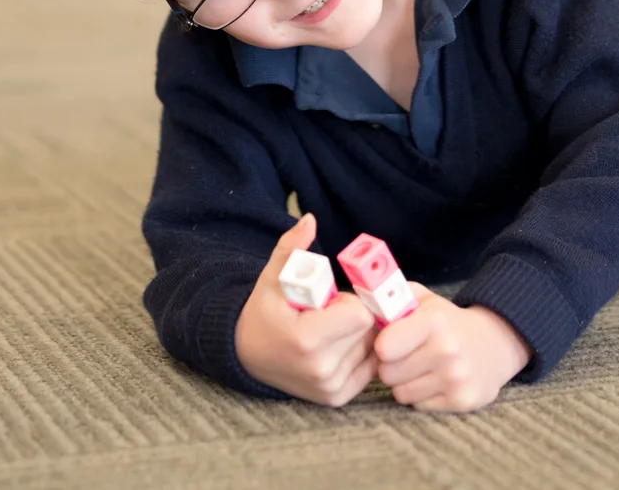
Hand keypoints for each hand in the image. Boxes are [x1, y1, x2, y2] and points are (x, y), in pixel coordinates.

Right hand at [234, 214, 377, 405]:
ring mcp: (329, 388)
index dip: (349, 300)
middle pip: (367, 331)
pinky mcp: (336, 398)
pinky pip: (368, 367)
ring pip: (370, 348)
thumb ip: (293, 248)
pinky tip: (337, 345)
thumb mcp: (273, 277)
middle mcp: (320, 370)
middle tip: (329, 313)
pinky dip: (359, 353)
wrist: (248, 355)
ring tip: (330, 330)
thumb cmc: (264, 311)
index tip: (332, 297)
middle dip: (354, 315)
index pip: (360, 315)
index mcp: (306, 339)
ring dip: (358, 335)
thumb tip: (309, 219)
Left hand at [374, 285, 531, 412]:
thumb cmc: (448, 321)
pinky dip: (421, 396)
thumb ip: (393, 297)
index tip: (387, 342)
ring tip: (420, 367)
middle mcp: (447, 350)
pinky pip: (418, 406)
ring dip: (404, 382)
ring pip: (401, 393)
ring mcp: (456, 378)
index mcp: (435, 321)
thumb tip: (361, 305)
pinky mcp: (462, 401)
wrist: (494, 343)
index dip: (381, 346)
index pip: (385, 347)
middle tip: (404, 355)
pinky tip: (434, 380)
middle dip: (390, 365)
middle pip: (388, 374)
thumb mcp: (424, 300)